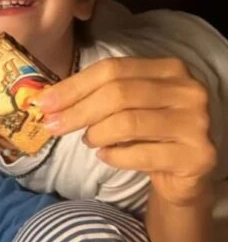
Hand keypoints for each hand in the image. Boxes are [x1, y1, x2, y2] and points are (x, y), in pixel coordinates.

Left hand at [37, 57, 216, 205]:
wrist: (185, 172)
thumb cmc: (149, 134)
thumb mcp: (128, 107)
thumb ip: (98, 95)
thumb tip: (48, 100)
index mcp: (170, 69)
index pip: (113, 69)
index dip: (74, 86)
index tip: (44, 102)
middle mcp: (188, 91)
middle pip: (119, 94)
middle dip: (78, 111)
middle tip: (53, 126)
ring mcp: (196, 123)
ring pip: (128, 123)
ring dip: (97, 134)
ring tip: (89, 141)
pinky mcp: (196, 155)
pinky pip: (141, 154)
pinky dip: (115, 157)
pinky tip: (106, 157)